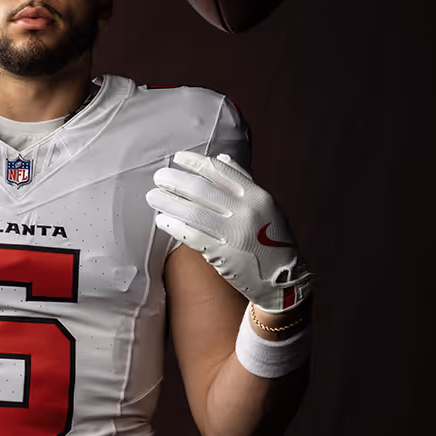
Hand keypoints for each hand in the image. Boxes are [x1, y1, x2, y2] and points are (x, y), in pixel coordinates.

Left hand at [146, 150, 312, 311]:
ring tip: (153, 196)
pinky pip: (191, 235)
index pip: (219, 170)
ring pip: (192, 212)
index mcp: (257, 195)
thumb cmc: (271, 238)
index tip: (178, 158)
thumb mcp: (266, 205)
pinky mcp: (221, 254)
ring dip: (168, 202)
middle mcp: (245, 211)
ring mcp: (233, 233)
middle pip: (200, 190)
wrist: (282, 278)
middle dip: (175, 181)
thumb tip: (221, 157)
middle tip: (158, 178)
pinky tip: (162, 220)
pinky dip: (174, 226)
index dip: (194, 162)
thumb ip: (244, 181)